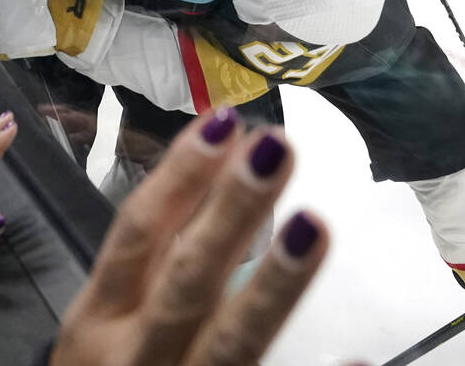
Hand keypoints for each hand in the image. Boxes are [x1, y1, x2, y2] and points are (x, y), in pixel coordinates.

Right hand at [50, 111, 329, 365]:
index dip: (178, 178)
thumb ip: (158, 254)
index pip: (137, 234)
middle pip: (185, 281)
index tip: (224, 122)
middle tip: (276, 148)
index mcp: (99, 316)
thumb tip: (224, 158)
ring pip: (228, 343)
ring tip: (314, 225)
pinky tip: (365, 358)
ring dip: (272, 286)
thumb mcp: (106, 317)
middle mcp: (134, 356)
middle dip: (230, 214)